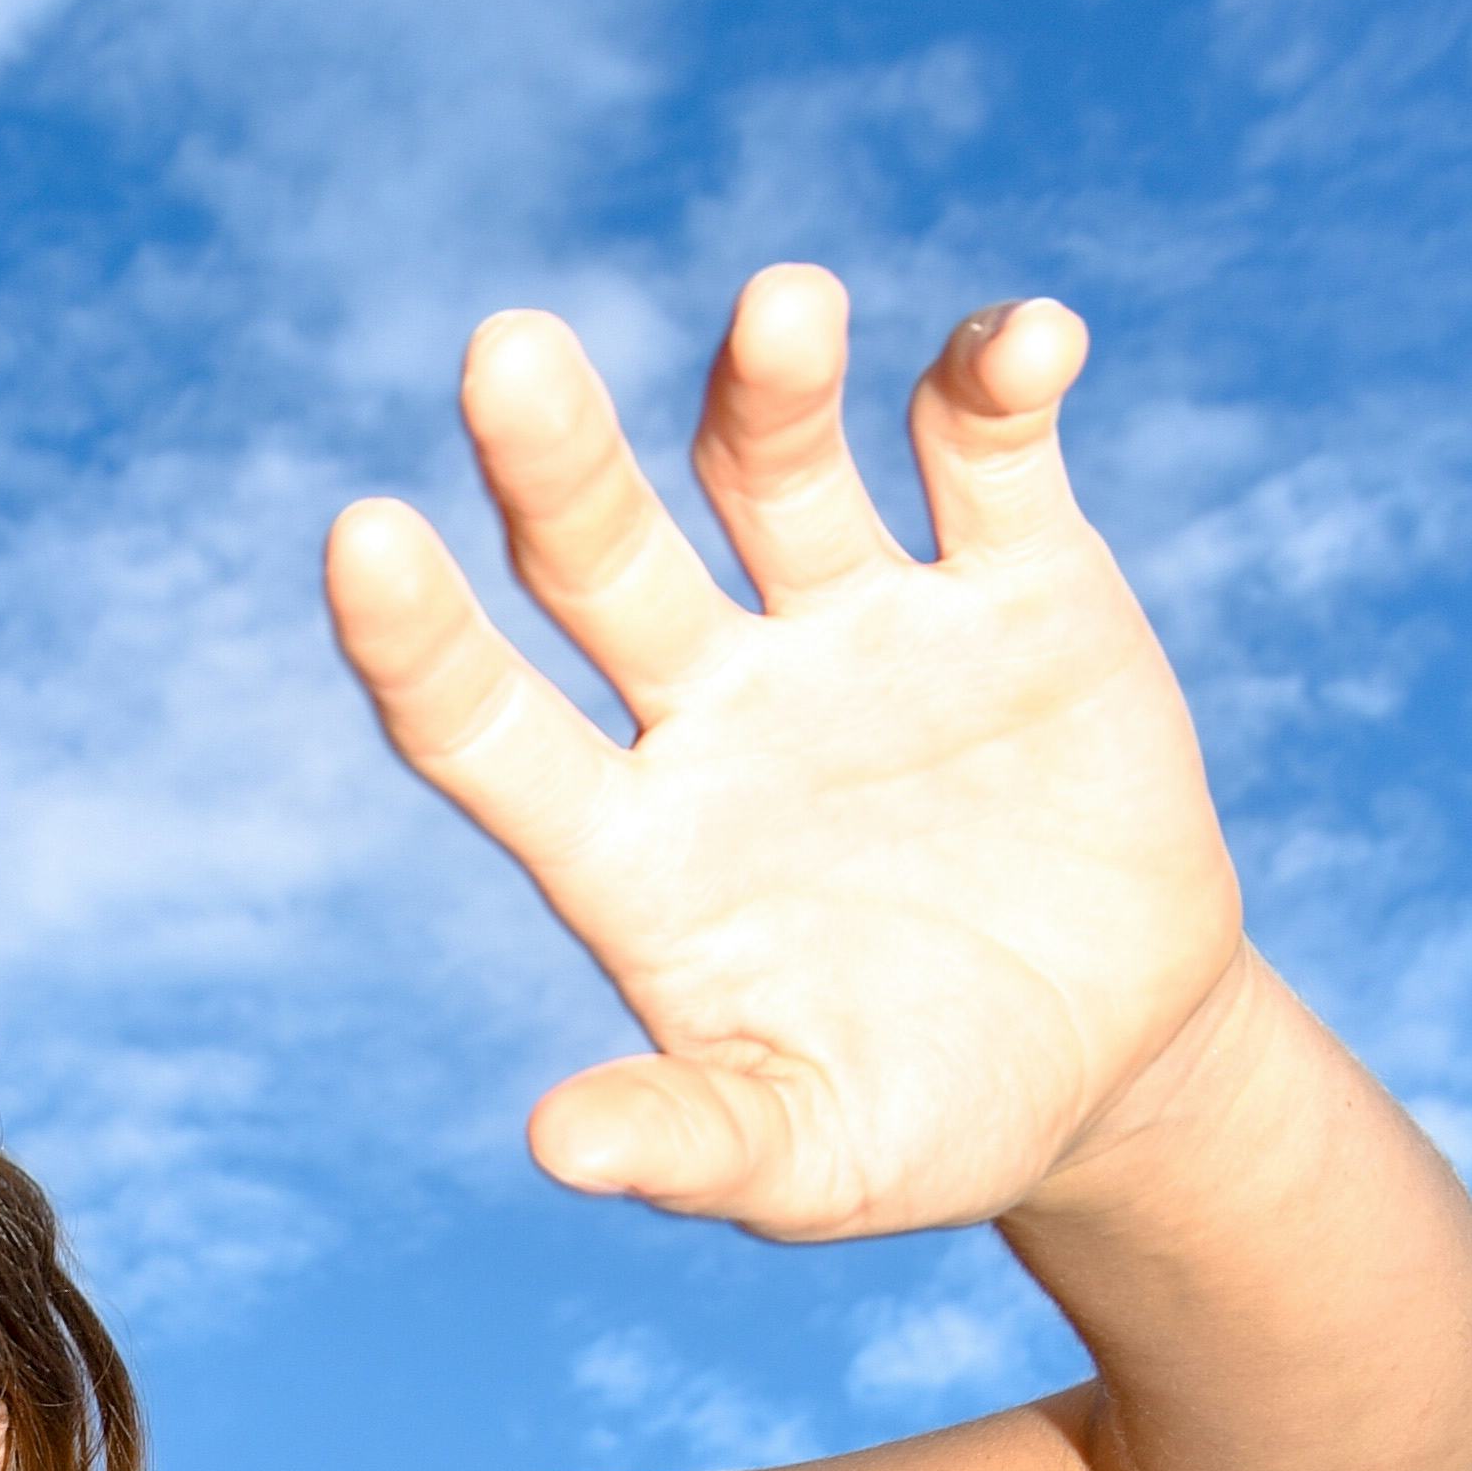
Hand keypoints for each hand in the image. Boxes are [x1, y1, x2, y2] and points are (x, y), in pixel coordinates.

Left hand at [326, 270, 1249, 1240]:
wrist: (1110, 1068)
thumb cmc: (923, 1120)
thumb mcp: (812, 1160)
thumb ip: (694, 1141)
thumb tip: (558, 1146)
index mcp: (629, 844)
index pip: (480, 726)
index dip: (418, 641)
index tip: (361, 537)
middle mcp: (714, 703)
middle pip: (599, 555)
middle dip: (555, 456)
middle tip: (503, 349)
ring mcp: (859, 625)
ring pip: (775, 466)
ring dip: (769, 384)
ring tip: (784, 310)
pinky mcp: (1017, 584)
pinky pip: (987, 453)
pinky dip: (1002, 382)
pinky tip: (1027, 344)